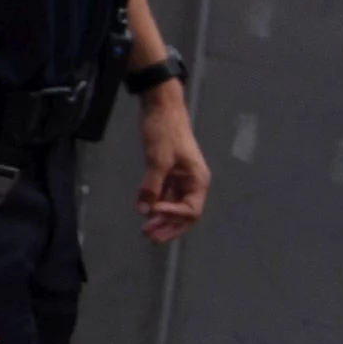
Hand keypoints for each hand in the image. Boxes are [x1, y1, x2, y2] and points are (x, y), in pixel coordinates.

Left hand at [136, 88, 210, 242]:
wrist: (160, 106)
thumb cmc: (164, 132)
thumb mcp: (158, 160)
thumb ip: (151, 186)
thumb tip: (144, 211)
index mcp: (198, 180)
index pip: (190, 210)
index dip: (173, 216)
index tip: (152, 213)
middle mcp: (192, 182)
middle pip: (184, 213)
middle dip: (168, 226)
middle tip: (149, 236)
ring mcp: (180, 178)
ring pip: (174, 205)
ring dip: (161, 218)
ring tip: (146, 230)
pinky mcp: (168, 172)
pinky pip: (165, 195)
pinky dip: (156, 204)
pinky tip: (145, 212)